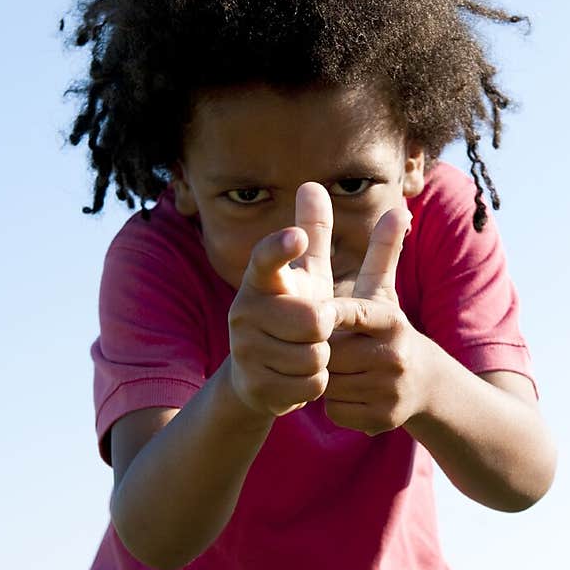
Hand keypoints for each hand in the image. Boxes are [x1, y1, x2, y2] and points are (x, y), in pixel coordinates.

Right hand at [227, 182, 338, 416]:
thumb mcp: (305, 275)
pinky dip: (314, 383)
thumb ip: (312, 234)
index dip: (281, 247)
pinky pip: (310, 384)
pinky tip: (297, 376)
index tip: (296, 236)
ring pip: (315, 355)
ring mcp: (246, 351)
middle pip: (314, 319)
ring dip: (321, 357)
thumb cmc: (290, 314)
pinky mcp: (256, 385)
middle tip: (314, 329)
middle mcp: (243, 312)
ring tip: (304, 353)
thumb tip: (313, 184)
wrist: (257, 375)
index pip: (265, 259)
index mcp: (258, 282)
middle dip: (326, 328)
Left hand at [326, 208, 432, 435]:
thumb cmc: (390, 331)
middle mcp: (394, 356)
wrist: (425, 385)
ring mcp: (389, 391)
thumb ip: (384, 253)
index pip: (353, 313)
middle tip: (324, 347)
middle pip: (332, 353)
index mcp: (391, 322)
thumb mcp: (386, 293)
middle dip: (324, 350)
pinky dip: (336, 404)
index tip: (314, 314)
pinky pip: (337, 411)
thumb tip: (398, 210)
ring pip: (331, 384)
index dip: (330, 314)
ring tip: (340, 368)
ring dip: (327, 377)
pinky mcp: (382, 419)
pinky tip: (349, 392)